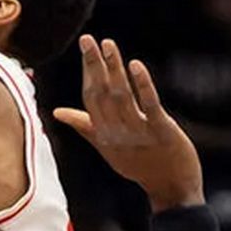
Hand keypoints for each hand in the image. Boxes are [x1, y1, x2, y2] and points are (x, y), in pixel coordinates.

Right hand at [53, 36, 203, 209]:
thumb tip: (58, 112)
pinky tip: (136, 65)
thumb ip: (84, 126)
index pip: (91, 97)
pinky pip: (150, 105)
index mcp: (103, 134)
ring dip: (114, 69)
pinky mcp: (163, 132)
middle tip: (88, 39)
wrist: (172, 191)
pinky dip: (142, 85)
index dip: (88, 71)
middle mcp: (117, 132)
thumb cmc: (140, 166)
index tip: (85, 46)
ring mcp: (139, 132)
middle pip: (102, 93)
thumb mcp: (107, 147)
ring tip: (109, 45)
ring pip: (122, 96)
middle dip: (94, 64)